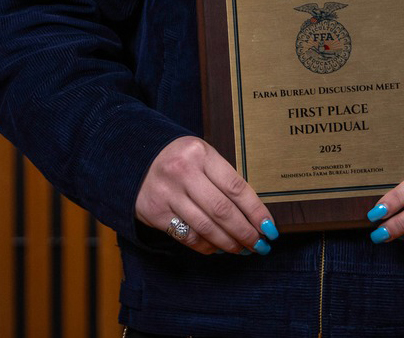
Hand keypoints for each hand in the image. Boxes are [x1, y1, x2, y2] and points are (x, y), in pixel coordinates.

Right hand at [135, 135, 276, 254]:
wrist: (133, 157)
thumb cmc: (178, 158)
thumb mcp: (201, 155)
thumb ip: (222, 177)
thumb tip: (253, 213)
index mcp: (200, 153)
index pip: (236, 188)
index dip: (256, 212)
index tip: (270, 228)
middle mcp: (183, 172)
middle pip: (223, 211)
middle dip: (246, 232)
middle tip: (260, 245)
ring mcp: (167, 194)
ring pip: (206, 227)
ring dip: (229, 243)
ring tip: (243, 249)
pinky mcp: (155, 213)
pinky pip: (187, 236)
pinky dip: (206, 246)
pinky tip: (218, 248)